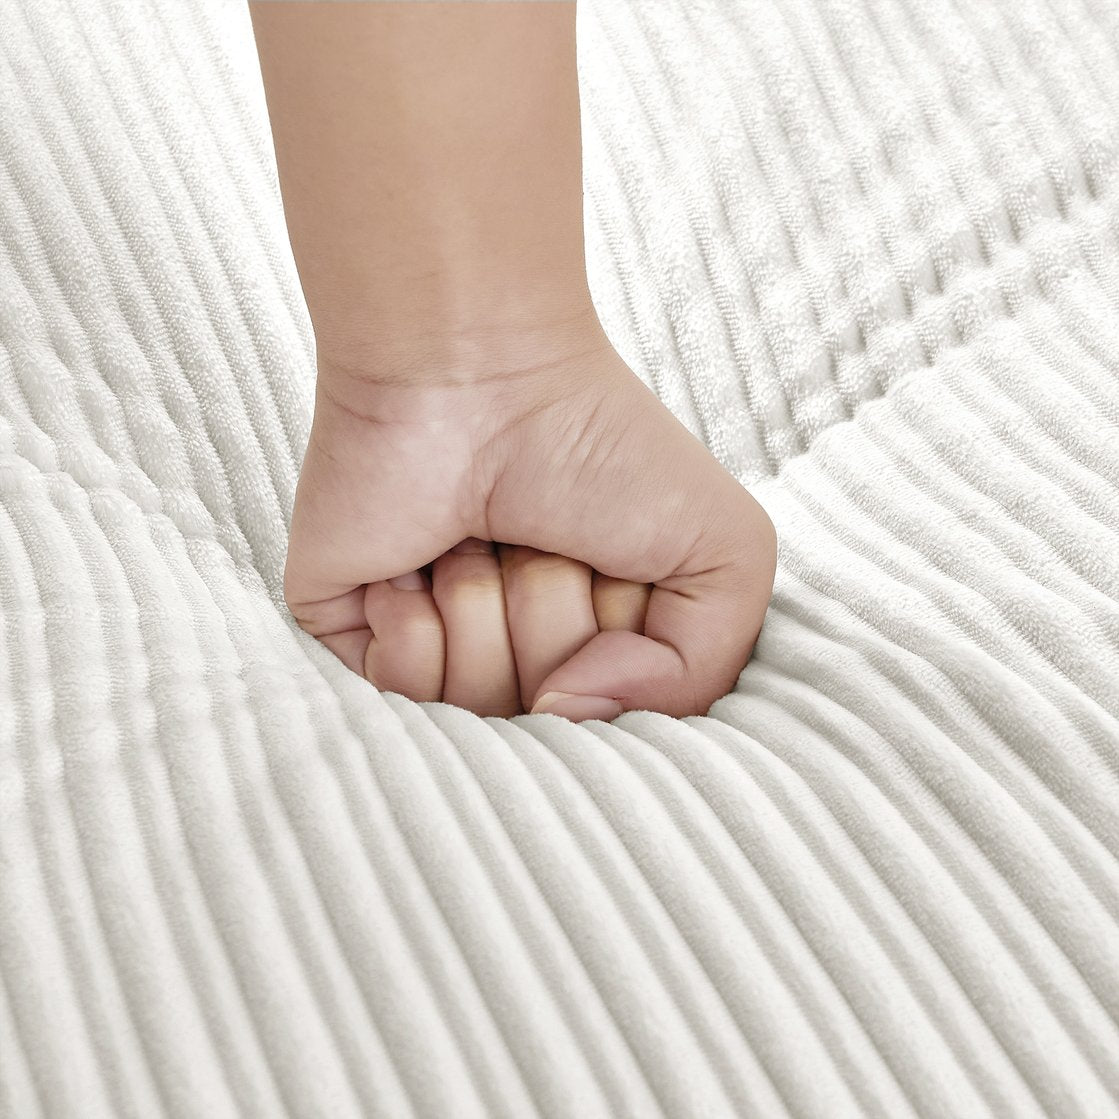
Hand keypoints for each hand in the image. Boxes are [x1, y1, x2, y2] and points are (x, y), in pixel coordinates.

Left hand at [283, 326, 777, 720]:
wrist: (479, 369)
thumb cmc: (601, 444)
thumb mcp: (725, 557)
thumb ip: (696, 674)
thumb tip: (567, 717)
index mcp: (595, 640)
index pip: (616, 725)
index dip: (623, 652)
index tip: (609, 564)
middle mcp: (516, 652)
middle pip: (541, 721)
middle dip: (552, 618)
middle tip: (543, 535)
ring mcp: (436, 647)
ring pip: (469, 711)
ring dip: (487, 608)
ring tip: (482, 533)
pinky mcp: (358, 632)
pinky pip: (395, 695)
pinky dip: (418, 622)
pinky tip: (422, 558)